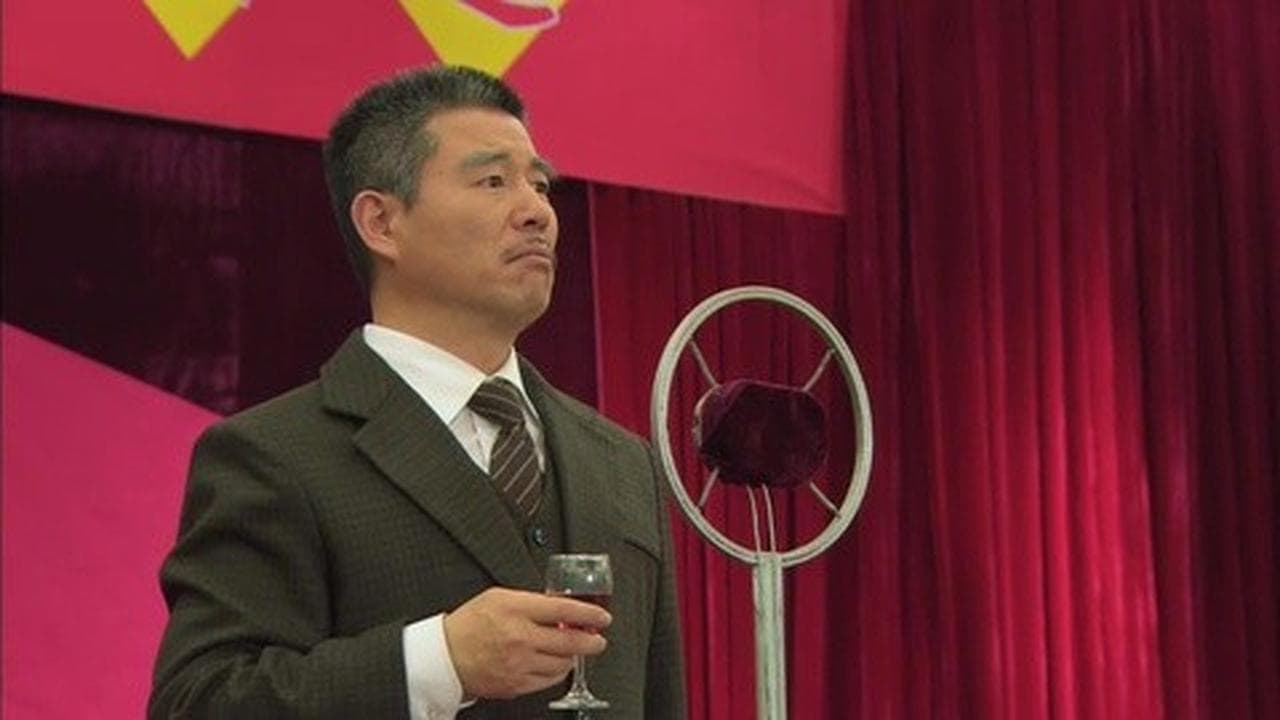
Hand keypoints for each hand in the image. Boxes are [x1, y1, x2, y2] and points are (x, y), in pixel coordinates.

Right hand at [442, 587, 611, 698]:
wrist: (445, 656)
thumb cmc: (470, 624)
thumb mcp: (498, 598)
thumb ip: (530, 600)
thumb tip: (560, 605)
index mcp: (516, 610)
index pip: (563, 610)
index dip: (589, 614)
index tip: (602, 617)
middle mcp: (520, 637)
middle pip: (570, 641)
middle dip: (591, 641)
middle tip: (598, 638)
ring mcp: (519, 664)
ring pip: (563, 663)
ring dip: (574, 657)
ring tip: (573, 650)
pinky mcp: (517, 684)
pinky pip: (549, 680)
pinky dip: (557, 672)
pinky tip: (555, 663)